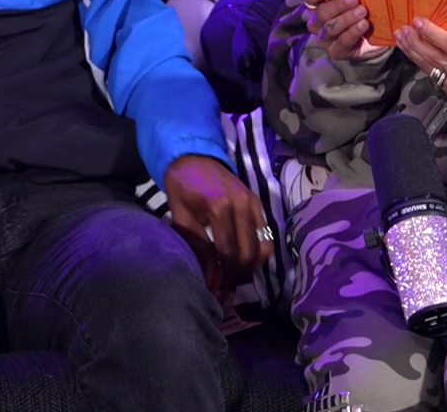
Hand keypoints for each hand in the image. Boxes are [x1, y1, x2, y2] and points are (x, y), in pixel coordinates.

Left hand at [164, 155, 274, 287]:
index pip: (227, 252)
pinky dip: (257, 251)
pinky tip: (243, 259)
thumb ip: (196, 245)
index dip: (222, 275)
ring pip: (262, 247)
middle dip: (237, 276)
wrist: (195, 157)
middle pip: (248, 253)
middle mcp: (242, 206)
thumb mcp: (181, 215)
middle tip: (225, 288)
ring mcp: (254, 203)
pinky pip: (266, 234)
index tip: (214, 290)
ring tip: (234, 275)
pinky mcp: (259, 203)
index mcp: (219, 208)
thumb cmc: (182, 186)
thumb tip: (209, 276)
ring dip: (250, 266)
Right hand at [301, 0, 376, 61]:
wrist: (372, 38)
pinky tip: (363, 25)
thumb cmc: (360, 11)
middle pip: (321, 13)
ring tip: (363, 11)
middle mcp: (316, 22)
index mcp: (318, 4)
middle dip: (338, 5)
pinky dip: (353, 32)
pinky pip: (342, 41)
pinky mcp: (335, 51)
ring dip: (347, 18)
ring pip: (330, 28)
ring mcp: (324, 38)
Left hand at [394, 19, 446, 100]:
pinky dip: (417, 61)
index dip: (434, 34)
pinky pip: (431, 75)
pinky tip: (408, 49)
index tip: (419, 22)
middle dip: (418, 42)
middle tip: (405, 29)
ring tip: (401, 37)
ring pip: (432, 68)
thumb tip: (443, 12)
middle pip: (439, 59)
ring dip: (413, 51)